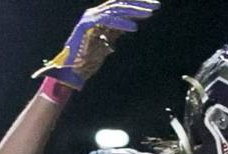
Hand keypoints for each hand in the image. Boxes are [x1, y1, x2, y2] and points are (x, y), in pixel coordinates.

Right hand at [32, 1, 160, 90]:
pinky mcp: (86, 26)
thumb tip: (131, 24)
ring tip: (150, 13)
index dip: (137, 4)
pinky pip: (106, 21)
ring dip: (134, 10)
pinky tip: (134, 27)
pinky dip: (120, 23)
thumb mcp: (107, 43)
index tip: (154, 6)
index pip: (121, 6)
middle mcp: (95, 14)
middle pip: (120, 3)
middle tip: (157, 5)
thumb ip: (116, 32)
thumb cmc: (88, 61)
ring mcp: (90, 18)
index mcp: (101, 17)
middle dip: (139, 3)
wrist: (71, 71)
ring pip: (115, 9)